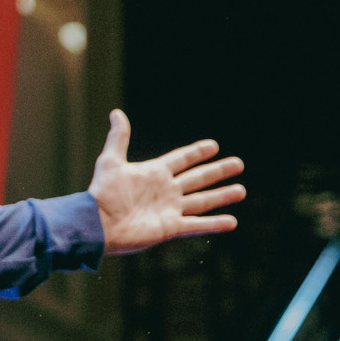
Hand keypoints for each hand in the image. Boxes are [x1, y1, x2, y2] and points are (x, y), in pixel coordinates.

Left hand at [89, 109, 245, 254]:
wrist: (98, 224)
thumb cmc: (103, 193)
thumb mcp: (111, 161)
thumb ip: (119, 138)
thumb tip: (116, 113)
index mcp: (155, 173)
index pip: (182, 159)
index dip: (197, 152)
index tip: (214, 146)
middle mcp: (165, 190)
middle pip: (198, 178)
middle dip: (218, 171)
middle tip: (238, 163)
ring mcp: (169, 209)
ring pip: (202, 201)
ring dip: (222, 196)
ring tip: (241, 190)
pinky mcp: (170, 227)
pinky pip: (197, 225)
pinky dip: (214, 224)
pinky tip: (232, 221)